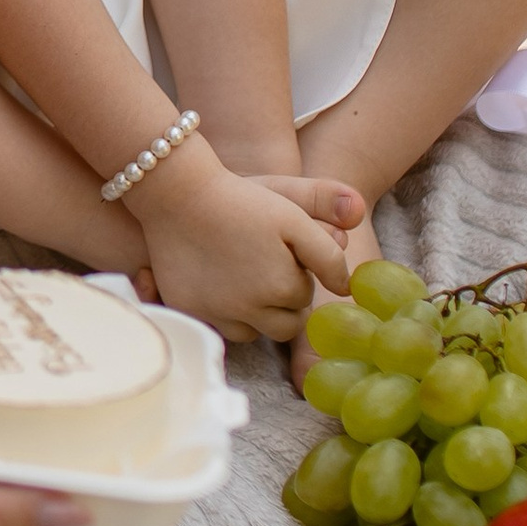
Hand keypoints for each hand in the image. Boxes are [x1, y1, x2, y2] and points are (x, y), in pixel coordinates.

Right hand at [140, 154, 365, 341]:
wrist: (178, 193)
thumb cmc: (242, 200)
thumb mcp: (294, 215)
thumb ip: (328, 253)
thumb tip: (348, 289)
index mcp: (282, 288)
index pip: (305, 299)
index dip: (296, 275)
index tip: (280, 251)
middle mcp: (249, 310)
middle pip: (283, 325)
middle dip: (280, 301)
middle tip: (263, 266)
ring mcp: (215, 314)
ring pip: (250, 333)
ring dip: (253, 313)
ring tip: (240, 276)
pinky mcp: (186, 311)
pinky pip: (215, 326)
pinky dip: (221, 312)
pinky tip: (215, 282)